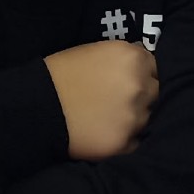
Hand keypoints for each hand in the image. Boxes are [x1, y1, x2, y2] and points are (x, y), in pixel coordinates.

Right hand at [43, 40, 157, 159]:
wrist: (37, 105)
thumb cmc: (61, 73)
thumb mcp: (95, 51)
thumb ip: (123, 59)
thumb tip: (141, 66)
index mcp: (133, 58)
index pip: (156, 67)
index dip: (143, 74)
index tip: (130, 81)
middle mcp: (140, 85)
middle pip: (155, 93)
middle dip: (142, 96)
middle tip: (118, 100)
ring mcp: (134, 116)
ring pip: (146, 118)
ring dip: (133, 118)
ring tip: (108, 117)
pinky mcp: (124, 141)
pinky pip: (134, 141)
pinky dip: (124, 138)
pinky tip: (104, 131)